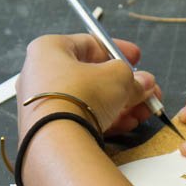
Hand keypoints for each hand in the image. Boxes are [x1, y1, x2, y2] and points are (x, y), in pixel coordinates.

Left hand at [16, 34, 160, 139]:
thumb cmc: (78, 98)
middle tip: (144, 90)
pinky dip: (106, 121)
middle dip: (124, 85)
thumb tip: (143, 83)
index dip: (118, 51)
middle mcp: (40, 75)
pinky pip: (81, 120)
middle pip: (91, 76)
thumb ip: (133, 77)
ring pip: (89, 100)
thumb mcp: (117, 77)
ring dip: (121, 105)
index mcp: (48, 49)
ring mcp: (43, 105)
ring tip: (142, 111)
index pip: (89, 44)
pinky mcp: (50, 130)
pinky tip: (127, 124)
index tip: (136, 58)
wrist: (58, 141)